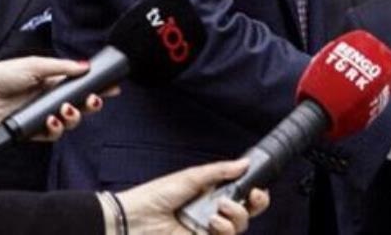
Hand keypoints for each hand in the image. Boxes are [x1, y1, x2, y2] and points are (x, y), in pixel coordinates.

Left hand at [0, 56, 114, 138]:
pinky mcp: (31, 130)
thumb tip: (86, 66)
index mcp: (53, 83)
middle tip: (93, 101)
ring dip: (73, 117)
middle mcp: (50, 100)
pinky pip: (51, 135)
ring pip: (69, 122)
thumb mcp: (36, 65)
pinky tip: (51, 120)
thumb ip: (63, 67)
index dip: (97, 88)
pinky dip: (55, 129)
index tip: (112, 88)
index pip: (81, 87)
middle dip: (91, 105)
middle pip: (80, 107)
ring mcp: (42, 116)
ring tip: (66, 110)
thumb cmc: (2, 75)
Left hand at [114, 158, 268, 233]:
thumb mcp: (190, 177)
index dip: (254, 192)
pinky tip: (213, 222)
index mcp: (210, 194)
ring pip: (239, 227)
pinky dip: (225, 230)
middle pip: (246, 213)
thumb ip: (220, 172)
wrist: (132, 219)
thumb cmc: (155, 196)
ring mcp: (206, 229)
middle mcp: (212, 213)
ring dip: (236, 216)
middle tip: (253, 196)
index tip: (258, 187)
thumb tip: (245, 163)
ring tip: (218, 210)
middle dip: (256, 204)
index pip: (240, 195)